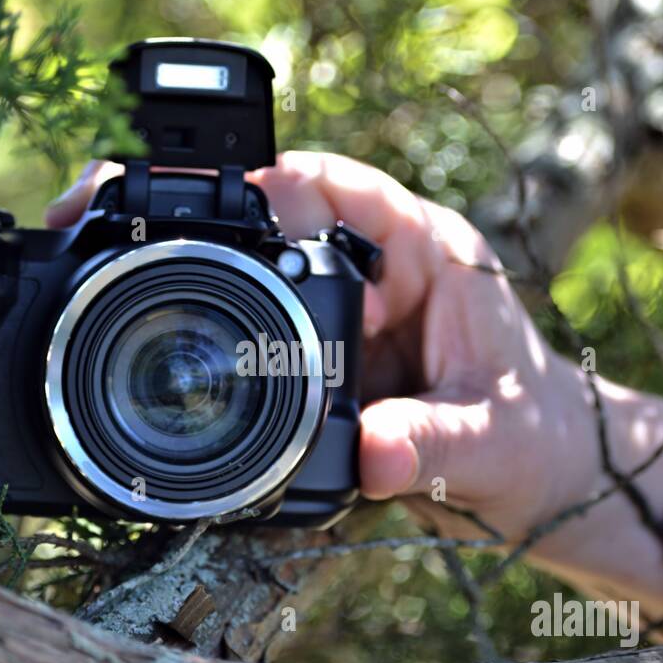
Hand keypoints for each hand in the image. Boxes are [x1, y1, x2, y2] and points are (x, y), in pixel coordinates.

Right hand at [46, 151, 589, 537]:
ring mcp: (340, 316)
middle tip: (121, 226)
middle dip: (201, 221)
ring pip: (253, 274)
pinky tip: (175, 361)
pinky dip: (214, 344)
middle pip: (275, 219)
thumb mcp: (492, 442)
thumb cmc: (535, 438)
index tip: (204, 200)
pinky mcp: (318, 363)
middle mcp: (375, 271)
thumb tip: (371, 452)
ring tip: (123, 285)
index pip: (339, 186)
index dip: (270, 181)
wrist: (541, 481)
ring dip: (198, 280)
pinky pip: (255, 337)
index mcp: (426, 251)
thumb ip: (434, 442)